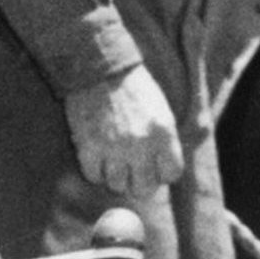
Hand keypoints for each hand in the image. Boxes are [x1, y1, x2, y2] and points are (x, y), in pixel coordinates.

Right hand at [61, 66, 184, 198]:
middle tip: (134, 172)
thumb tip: (161, 173)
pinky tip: (98, 158)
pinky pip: (93, 176)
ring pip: (117, 185)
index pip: (171, 173)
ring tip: (114, 162)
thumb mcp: (162, 111)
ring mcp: (113, 148)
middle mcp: (140, 145)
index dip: (163, 172)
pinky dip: (95, 171)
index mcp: (164, 133)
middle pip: (144, 188)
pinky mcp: (88, 147)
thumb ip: (165, 142)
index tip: (155, 166)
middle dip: (140, 182)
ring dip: (116, 177)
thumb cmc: (134, 90)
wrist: (101, 70)